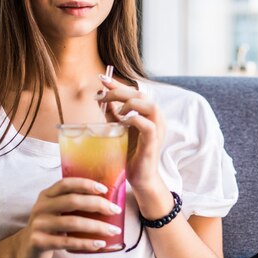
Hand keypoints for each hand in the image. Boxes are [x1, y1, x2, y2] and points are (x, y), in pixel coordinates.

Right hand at [14, 177, 123, 257]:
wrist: (25, 249)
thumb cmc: (49, 227)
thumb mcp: (55, 210)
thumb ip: (71, 202)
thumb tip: (106, 200)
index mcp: (46, 195)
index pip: (66, 183)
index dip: (86, 184)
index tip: (105, 189)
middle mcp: (41, 207)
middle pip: (73, 201)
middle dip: (98, 204)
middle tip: (115, 210)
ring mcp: (39, 225)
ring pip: (73, 223)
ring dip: (97, 226)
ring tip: (113, 230)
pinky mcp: (39, 242)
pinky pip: (67, 242)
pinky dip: (86, 243)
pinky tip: (99, 243)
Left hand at [97, 74, 165, 195]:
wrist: (140, 178)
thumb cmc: (131, 154)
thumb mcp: (119, 129)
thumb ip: (113, 114)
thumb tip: (100, 96)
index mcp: (148, 114)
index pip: (134, 92)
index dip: (118, 84)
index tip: (101, 79)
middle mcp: (155, 119)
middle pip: (141, 95)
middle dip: (120, 92)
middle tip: (103, 96)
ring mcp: (157, 130)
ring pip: (150, 105)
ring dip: (131, 104)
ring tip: (117, 111)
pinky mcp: (153, 143)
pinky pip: (148, 125)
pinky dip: (134, 120)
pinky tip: (123, 122)